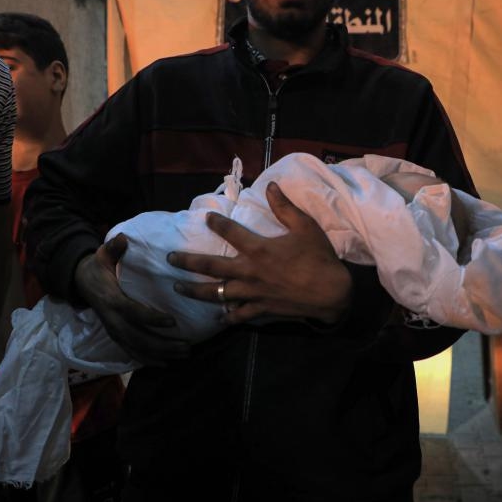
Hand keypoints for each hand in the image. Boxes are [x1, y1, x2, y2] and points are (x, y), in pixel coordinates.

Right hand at [75, 234, 190, 364]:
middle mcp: (112, 319)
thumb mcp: (102, 254)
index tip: (173, 321)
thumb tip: (123, 238)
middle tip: (187, 346)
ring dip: (161, 354)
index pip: (133, 312)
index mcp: (112, 299)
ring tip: (184, 354)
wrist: (80, 282)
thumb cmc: (97, 266)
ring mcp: (113, 330)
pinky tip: (165, 363)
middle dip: (163, 344)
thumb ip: (113, 247)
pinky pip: (131, 352)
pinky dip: (147, 360)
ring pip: (137, 348)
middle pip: (138, 337)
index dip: (152, 319)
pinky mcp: (115, 336)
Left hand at [168, 182, 352, 324]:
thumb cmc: (319, 258)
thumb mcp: (305, 227)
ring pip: (216, 293)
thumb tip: (270, 185)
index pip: (230, 232)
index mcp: (259, 249)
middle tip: (170, 259)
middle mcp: (249, 272)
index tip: (206, 218)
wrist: (332, 294)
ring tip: (178, 288)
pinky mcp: (260, 310)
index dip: (216, 223)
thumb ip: (285, 207)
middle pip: (211, 267)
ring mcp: (252, 293)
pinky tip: (218, 316)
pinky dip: (227, 315)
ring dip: (195, 290)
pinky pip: (237, 314)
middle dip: (188, 262)